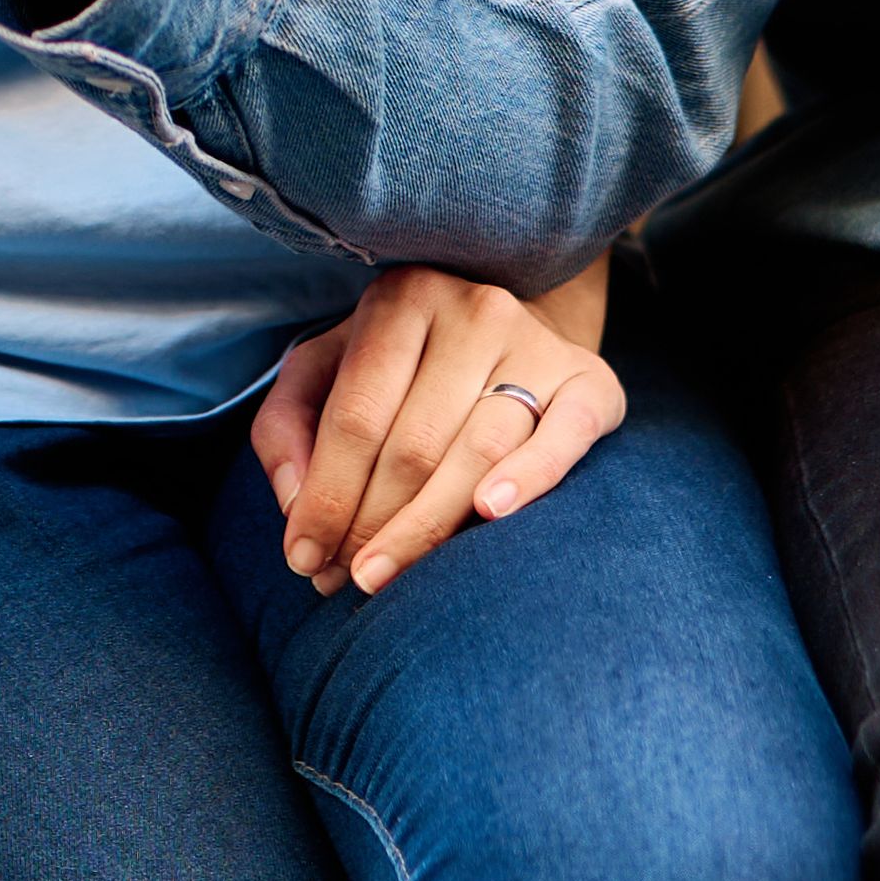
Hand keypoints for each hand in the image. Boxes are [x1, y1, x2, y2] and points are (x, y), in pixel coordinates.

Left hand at [254, 266, 628, 595]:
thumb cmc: (401, 369)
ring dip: (427, 526)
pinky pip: (564, 437)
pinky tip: (489, 514)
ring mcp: (536, 344)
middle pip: (413, 443)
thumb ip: (287, 427)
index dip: (326, 495)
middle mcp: (472, 310)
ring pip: (478, 451)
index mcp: (401, 301)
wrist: (509, 336)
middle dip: (372, 524)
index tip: (304, 557)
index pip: (355, 416)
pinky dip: (529, 477)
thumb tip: (295, 505)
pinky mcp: (591, 381)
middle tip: (350, 579)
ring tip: (388, 575)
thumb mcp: (326, 372)